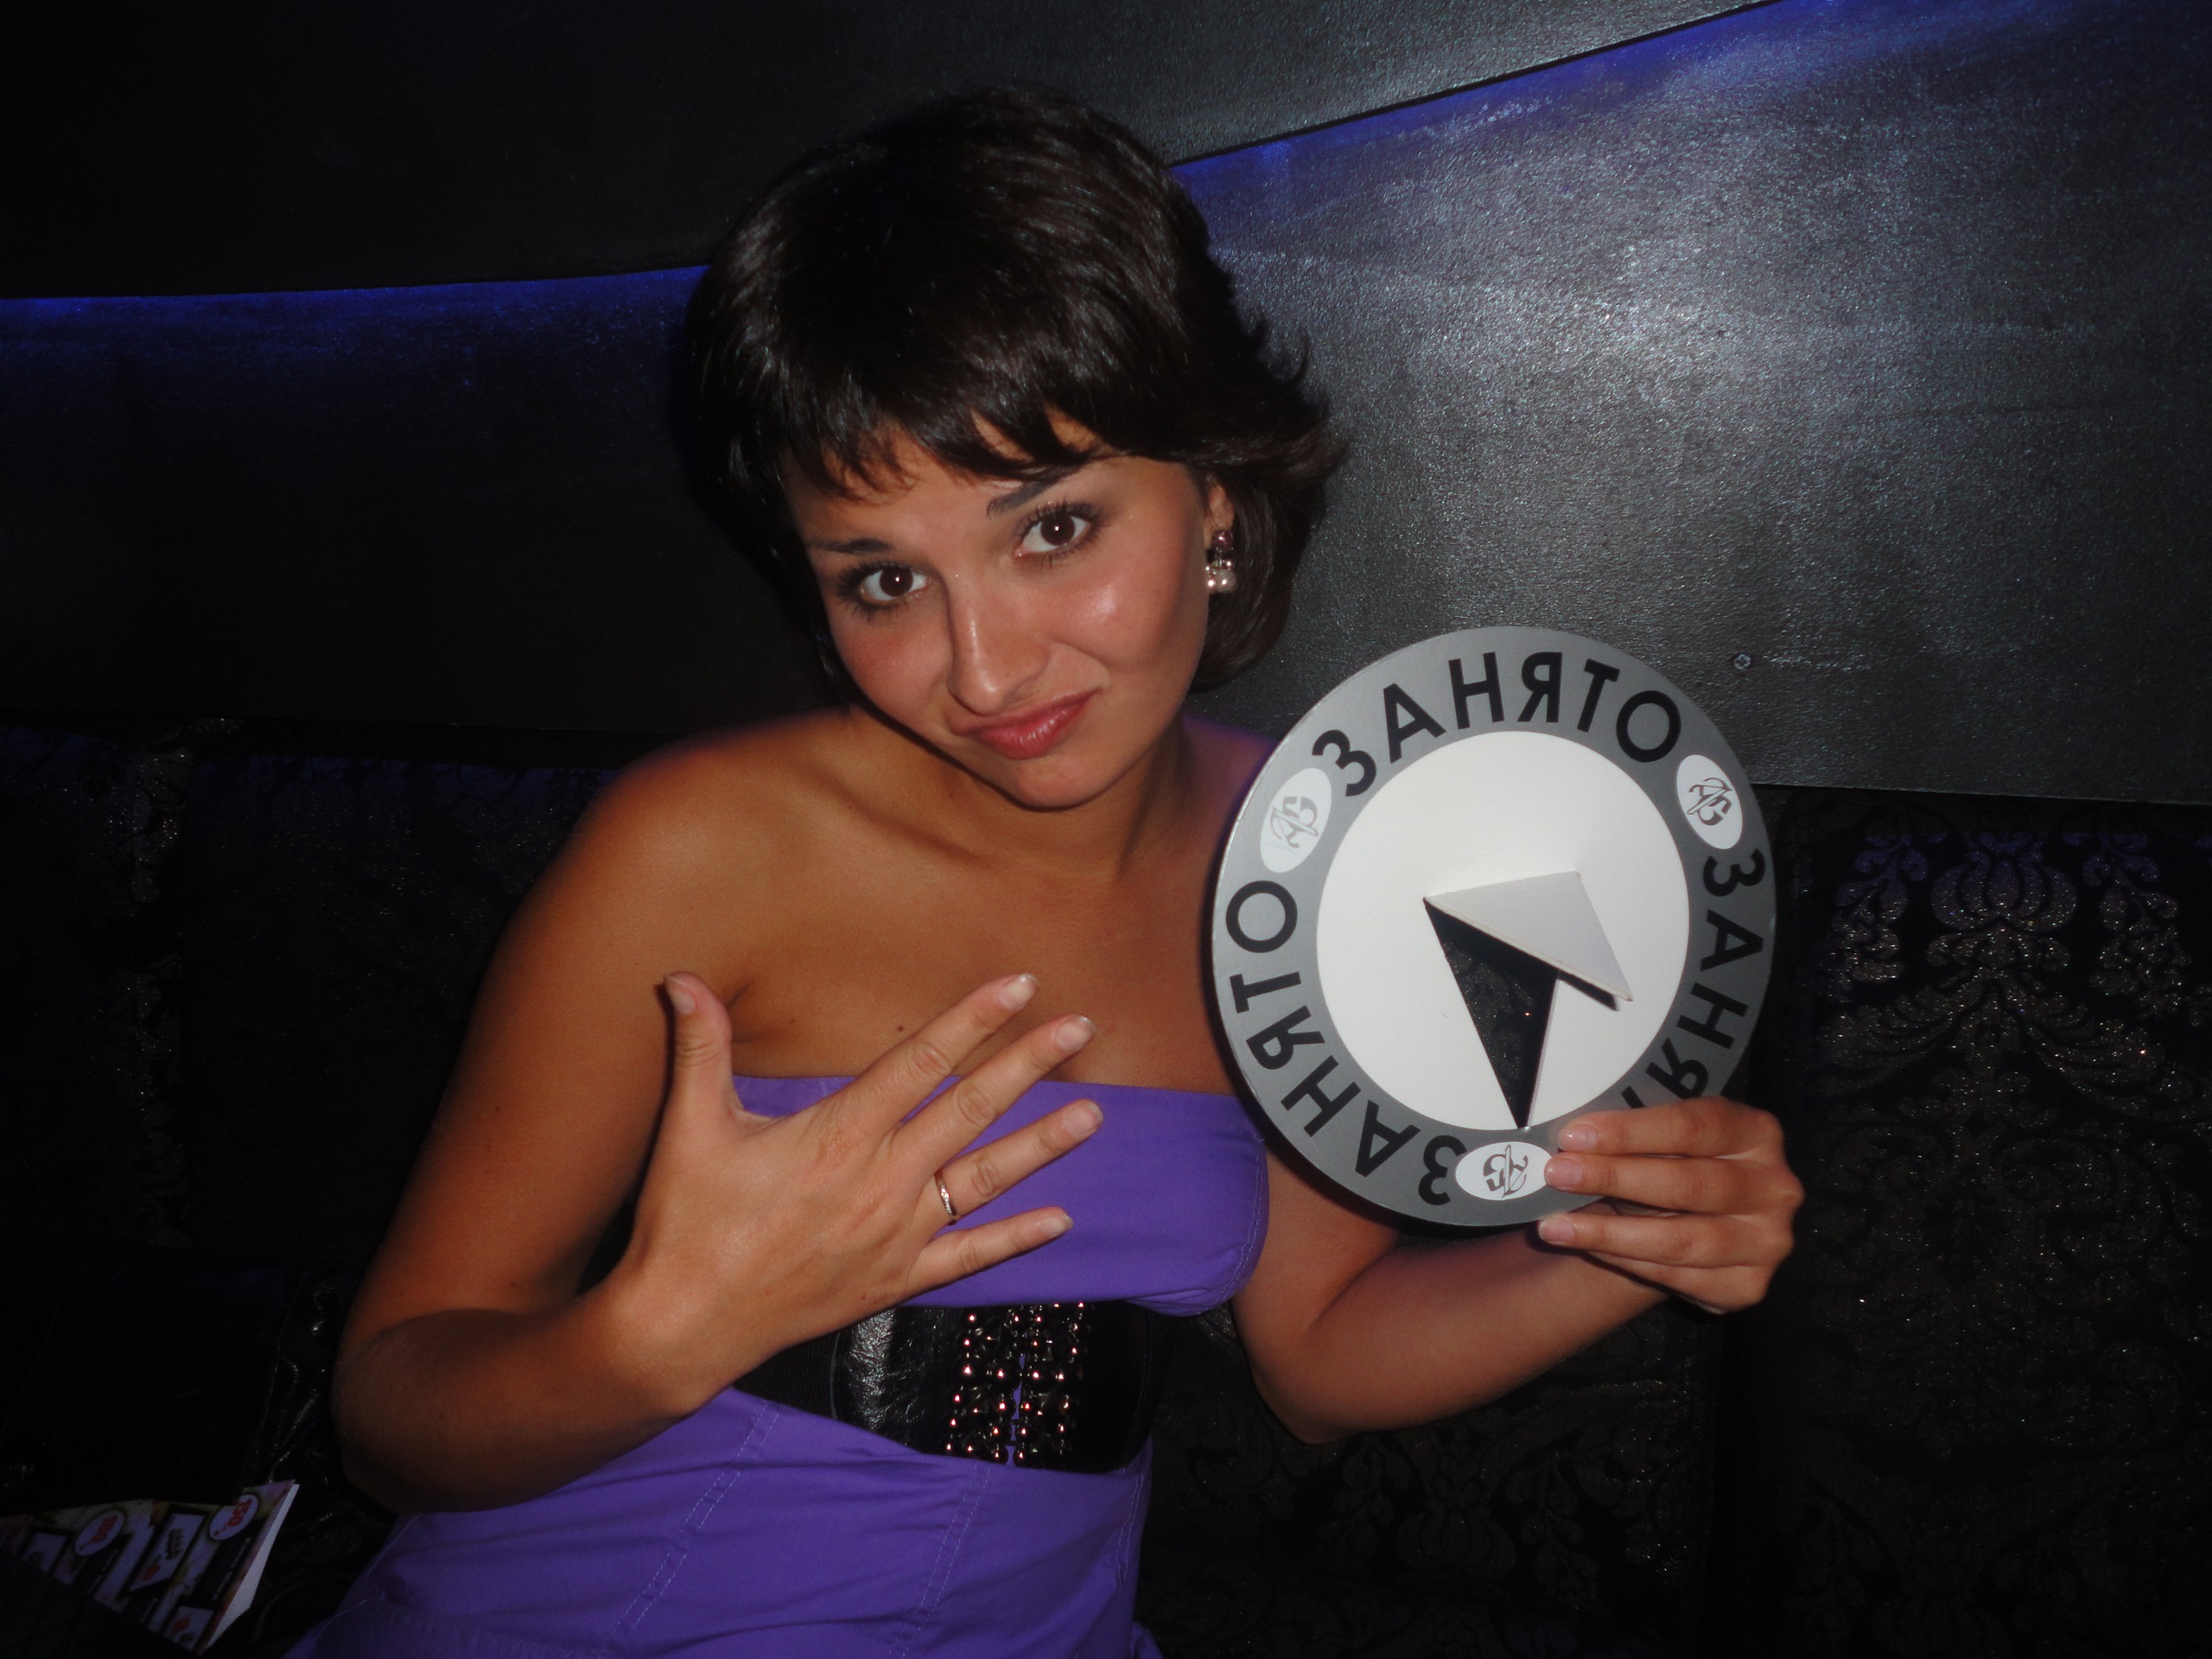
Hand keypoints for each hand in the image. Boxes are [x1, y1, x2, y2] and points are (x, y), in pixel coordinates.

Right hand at [604, 971, 1101, 1411]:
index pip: (921, 1061)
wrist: (685, 1327)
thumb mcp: (691, 1129)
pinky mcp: (896, 1279)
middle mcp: (881, 1181)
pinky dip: (1016, 1239)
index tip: (1018, 985)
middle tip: (1080, 1028)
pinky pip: (969, 1256)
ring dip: (1041, 1145)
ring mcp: (896, 1235)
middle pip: (970, 1109)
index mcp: (839, 1136)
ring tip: (1093, 1115)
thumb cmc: (686, 1222)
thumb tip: (680, 976)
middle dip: (1029, 1065)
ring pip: (984, 1180)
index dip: (972, 1019)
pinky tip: (1061, 1220)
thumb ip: (700, 1048)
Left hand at [1534, 1097, 1800, 1314]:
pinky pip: (1678, 1276)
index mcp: (1756, 1132)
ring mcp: (1767, 1241)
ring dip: (1609, 1233)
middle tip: (1557, 1174)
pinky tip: (1587, 1247)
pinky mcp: (1749, 1286)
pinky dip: (1626, 1262)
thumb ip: (1633, 1136)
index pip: (1692, 1126)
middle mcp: (1775, 1187)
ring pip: (1680, 1240)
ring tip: (1555, 1225)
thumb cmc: (1673, 1165)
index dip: (1630, 1132)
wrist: (1698, 1222)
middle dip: (1614, 1178)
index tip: (1574, 1135)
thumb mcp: (1664, 1140)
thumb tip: (1569, 1141)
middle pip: (1687, 1184)